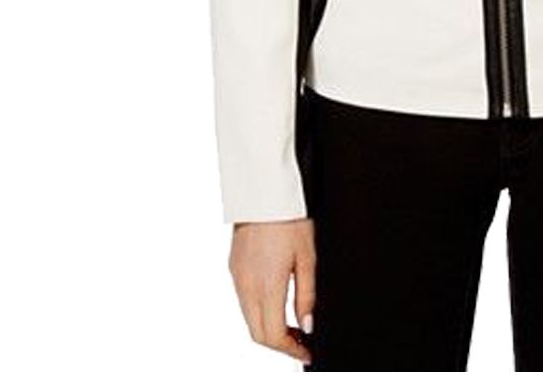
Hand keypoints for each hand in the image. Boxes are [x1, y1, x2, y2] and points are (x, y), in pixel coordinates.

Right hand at [228, 218, 315, 365]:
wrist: (264, 192)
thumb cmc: (290, 218)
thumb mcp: (308, 257)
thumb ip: (307, 295)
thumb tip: (308, 324)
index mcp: (267, 286)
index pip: (273, 335)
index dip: (291, 350)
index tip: (306, 351)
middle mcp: (247, 286)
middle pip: (257, 333)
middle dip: (279, 345)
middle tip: (301, 342)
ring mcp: (237, 278)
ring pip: (248, 319)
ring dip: (268, 329)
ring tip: (292, 325)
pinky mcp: (234, 268)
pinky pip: (243, 301)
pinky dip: (258, 312)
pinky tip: (275, 303)